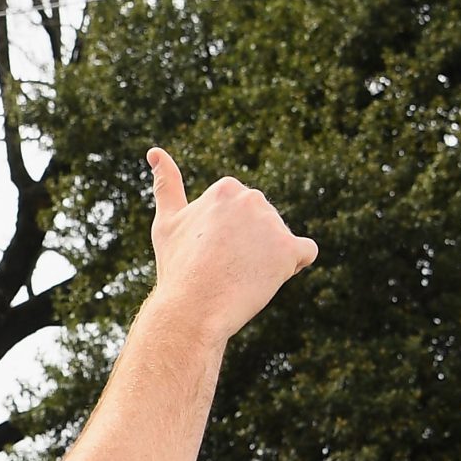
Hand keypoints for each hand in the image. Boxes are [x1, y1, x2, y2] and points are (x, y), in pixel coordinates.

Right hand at [145, 147, 319, 345]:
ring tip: (240, 276)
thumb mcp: (166, 222)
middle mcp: (252, 198)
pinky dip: (292, 265)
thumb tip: (155, 151)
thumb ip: (167, 186)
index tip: (211, 254)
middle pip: (264, 226)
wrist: (192, 309)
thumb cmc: (177, 269)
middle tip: (224, 268)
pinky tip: (269, 276)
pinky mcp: (289, 248)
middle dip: (250, 247)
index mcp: (226, 189)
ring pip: (281, 242)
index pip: (243, 214)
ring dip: (266, 260)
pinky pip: (305, 253)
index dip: (229, 239)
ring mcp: (272, 222)